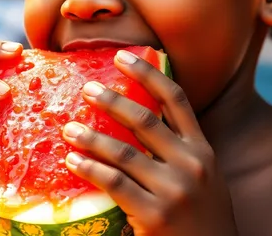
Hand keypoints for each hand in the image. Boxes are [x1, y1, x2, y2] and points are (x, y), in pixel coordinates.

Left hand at [62, 49, 237, 235]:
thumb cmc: (200, 214)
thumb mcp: (200, 174)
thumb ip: (177, 148)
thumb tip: (136, 118)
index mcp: (201, 148)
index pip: (175, 99)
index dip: (148, 73)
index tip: (124, 55)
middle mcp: (191, 163)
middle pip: (146, 120)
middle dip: (113, 101)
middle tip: (88, 88)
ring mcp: (175, 190)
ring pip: (124, 152)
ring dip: (92, 137)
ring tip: (69, 128)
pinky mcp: (156, 217)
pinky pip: (115, 185)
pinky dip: (91, 169)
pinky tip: (73, 161)